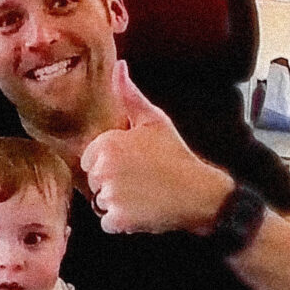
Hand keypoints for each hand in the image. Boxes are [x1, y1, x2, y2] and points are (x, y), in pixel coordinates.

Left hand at [81, 63, 232, 235]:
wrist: (200, 192)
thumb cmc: (176, 155)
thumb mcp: (154, 120)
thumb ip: (130, 95)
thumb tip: (118, 66)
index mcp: (107, 144)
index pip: (89, 160)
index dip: (111, 164)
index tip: (134, 165)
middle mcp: (104, 169)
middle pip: (93, 182)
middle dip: (112, 184)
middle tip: (141, 180)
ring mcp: (110, 195)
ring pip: (100, 203)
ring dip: (117, 204)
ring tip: (143, 195)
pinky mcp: (118, 219)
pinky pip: (108, 223)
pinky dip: (123, 223)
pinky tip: (143, 211)